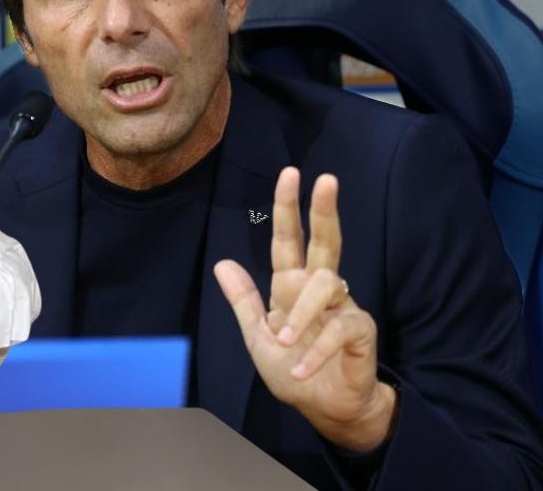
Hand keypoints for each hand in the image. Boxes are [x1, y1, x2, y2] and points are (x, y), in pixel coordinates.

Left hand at [214, 167, 395, 451]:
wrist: (324, 409)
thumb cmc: (293, 370)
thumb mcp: (257, 336)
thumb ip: (244, 301)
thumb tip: (224, 262)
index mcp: (292, 288)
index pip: (289, 241)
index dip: (288, 209)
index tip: (291, 174)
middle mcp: (319, 291)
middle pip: (325, 242)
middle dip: (323, 211)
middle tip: (325, 180)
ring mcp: (343, 308)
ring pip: (327, 284)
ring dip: (301, 315)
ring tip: (283, 341)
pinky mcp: (360, 332)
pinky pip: (339, 329)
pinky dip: (315, 350)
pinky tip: (301, 369)